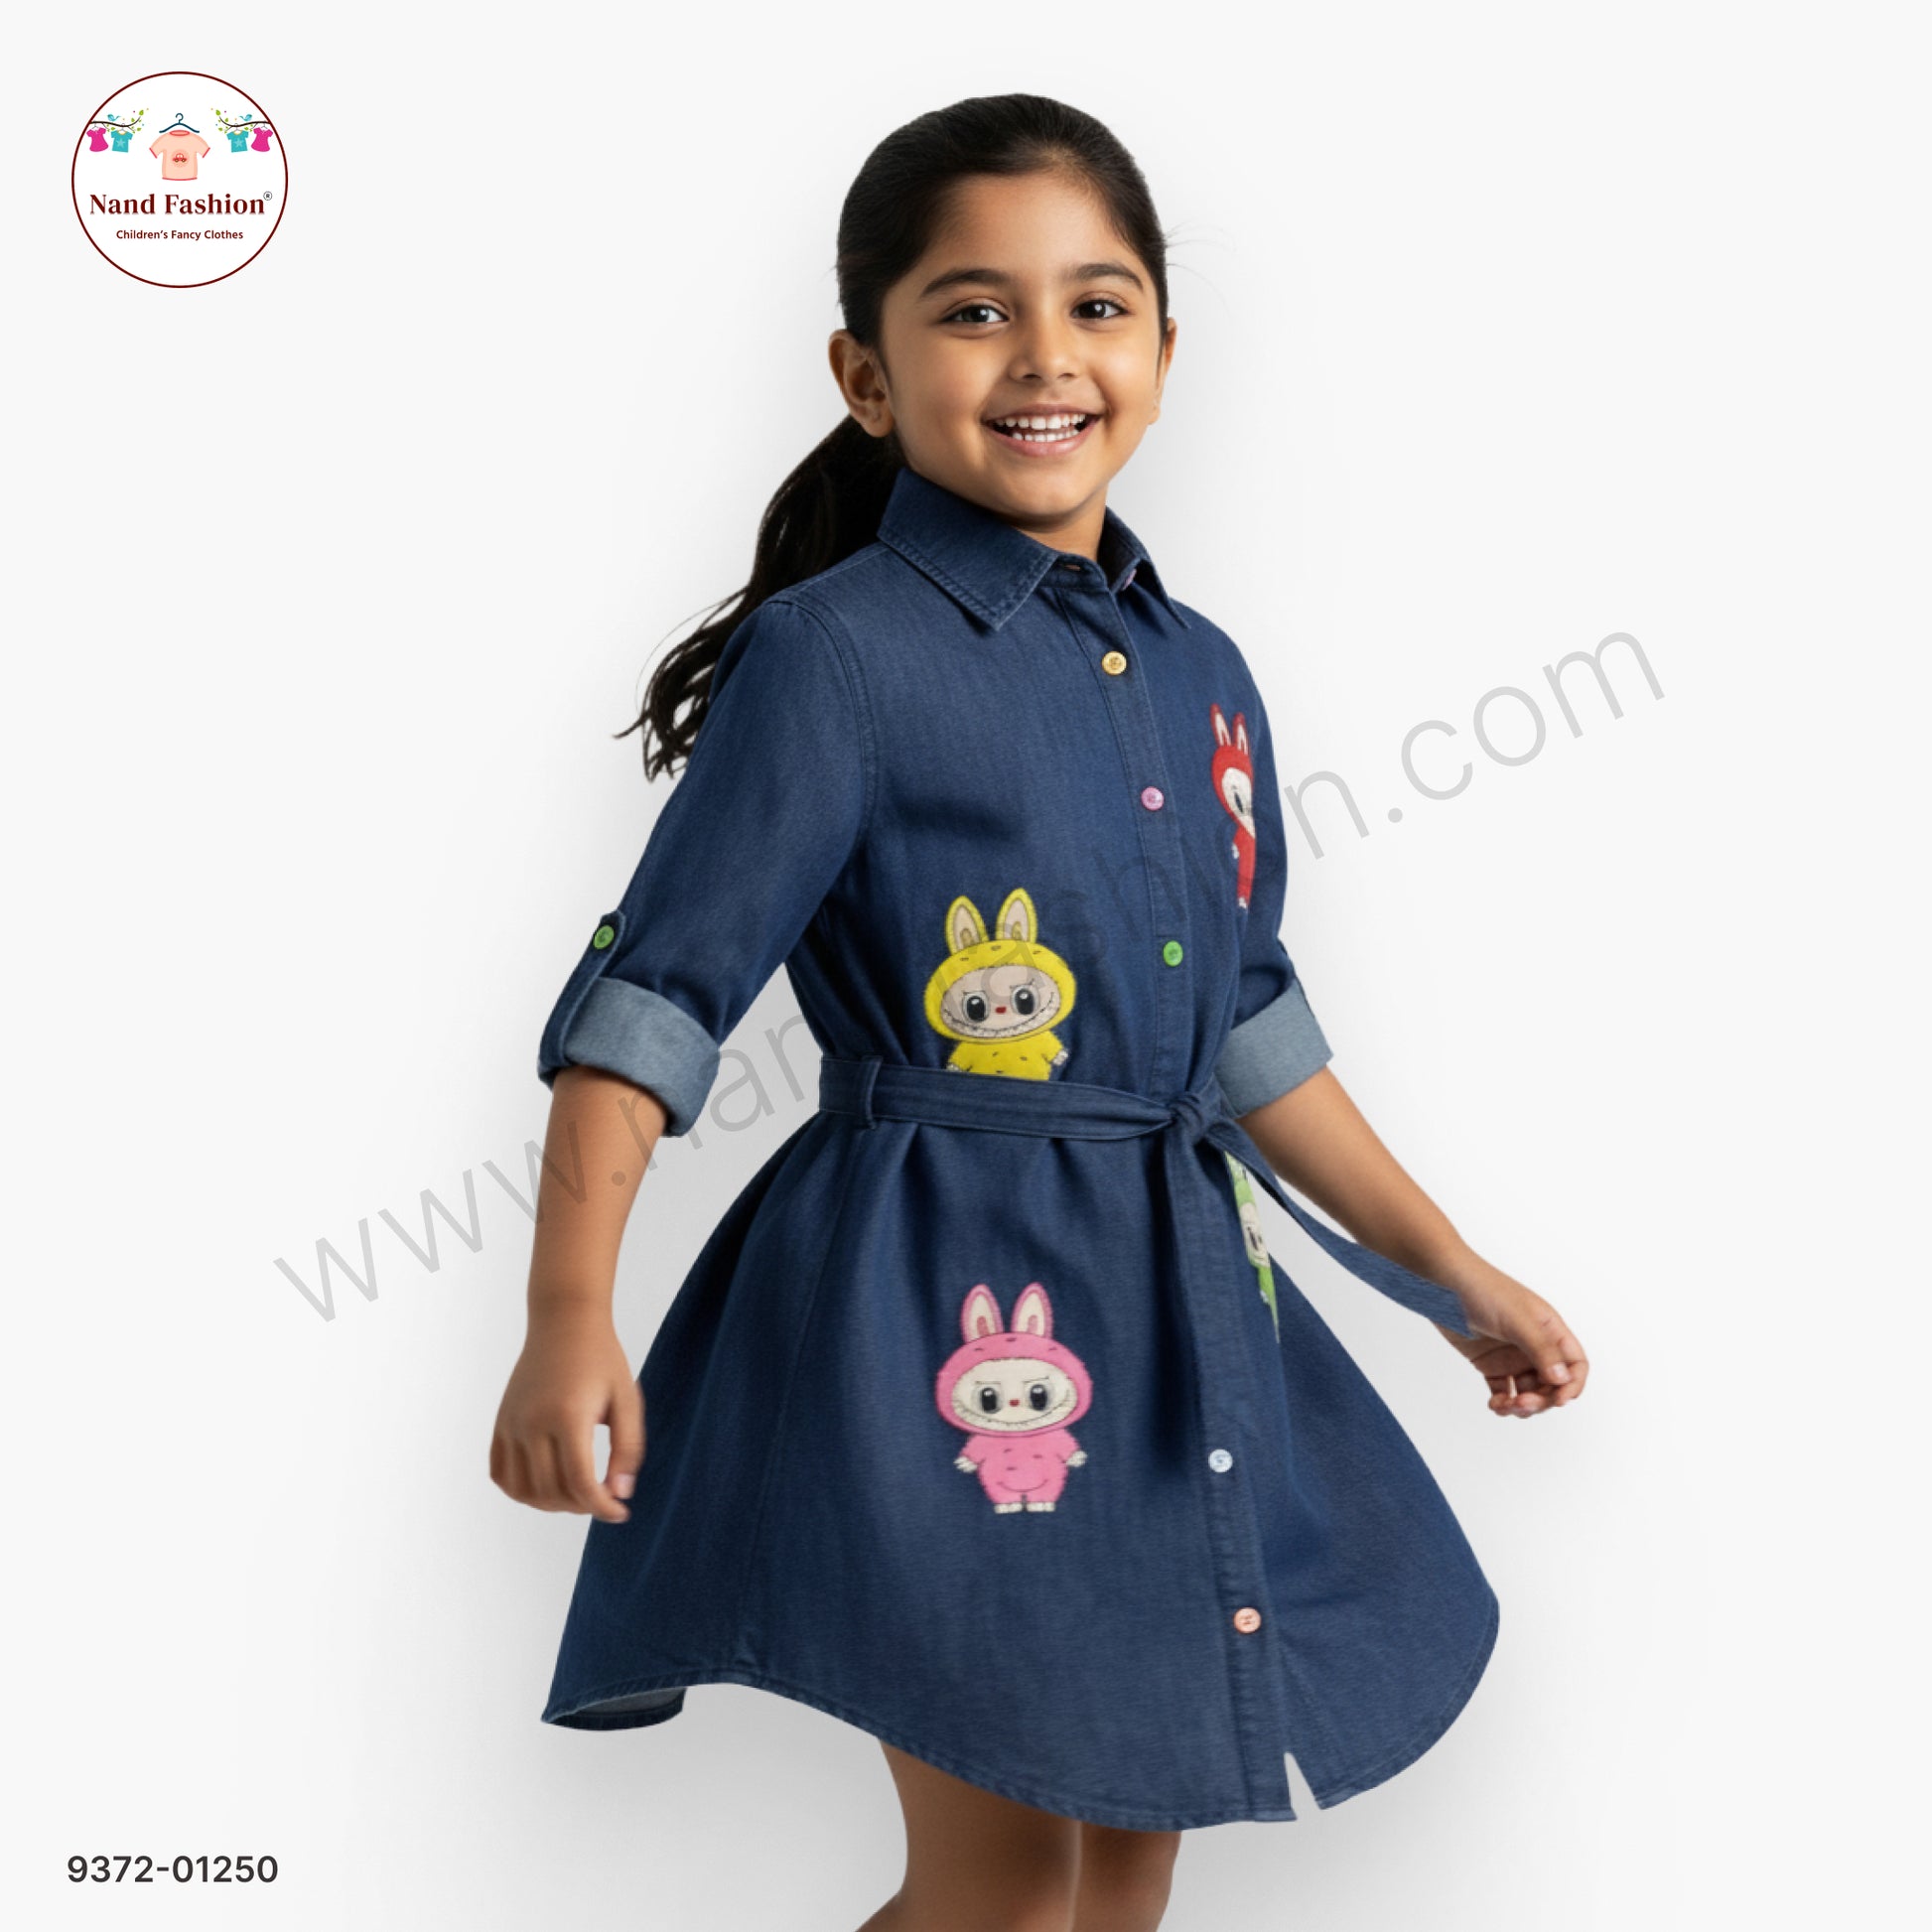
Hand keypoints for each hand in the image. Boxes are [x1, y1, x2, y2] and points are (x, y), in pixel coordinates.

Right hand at [491, 1305, 644, 1519]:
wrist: (565, 1323)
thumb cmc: (602, 1360)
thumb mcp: (628, 1400)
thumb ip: (628, 1449)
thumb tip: (620, 1494)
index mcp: (568, 1416)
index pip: (580, 1482)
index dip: (602, 1507)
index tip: (620, 1512)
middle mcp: (532, 1422)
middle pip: (552, 1491)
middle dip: (582, 1506)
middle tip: (603, 1497)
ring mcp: (511, 1423)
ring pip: (523, 1490)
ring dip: (551, 1504)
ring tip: (577, 1493)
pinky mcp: (500, 1423)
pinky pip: (501, 1474)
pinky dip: (521, 1491)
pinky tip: (547, 1484)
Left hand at [1427, 1248, 1588, 1418]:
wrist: (1444, 1285)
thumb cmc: (1484, 1291)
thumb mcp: (1518, 1319)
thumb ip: (1541, 1349)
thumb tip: (1562, 1378)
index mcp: (1549, 1331)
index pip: (1574, 1364)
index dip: (1572, 1384)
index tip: (1559, 1400)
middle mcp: (1534, 1346)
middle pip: (1552, 1385)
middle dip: (1542, 1400)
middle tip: (1523, 1403)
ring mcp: (1512, 1357)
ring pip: (1528, 1393)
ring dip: (1522, 1406)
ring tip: (1506, 1405)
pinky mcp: (1490, 1365)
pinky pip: (1504, 1392)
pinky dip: (1503, 1403)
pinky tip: (1495, 1404)